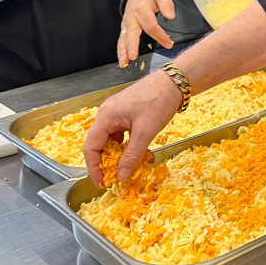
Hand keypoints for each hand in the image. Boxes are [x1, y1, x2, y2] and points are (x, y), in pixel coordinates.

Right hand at [83, 69, 182, 183]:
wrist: (175, 82)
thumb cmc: (158, 101)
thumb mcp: (145, 132)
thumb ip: (132, 155)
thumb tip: (121, 176)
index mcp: (106, 116)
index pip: (90, 147)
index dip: (93, 167)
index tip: (102, 182)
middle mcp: (107, 114)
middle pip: (100, 144)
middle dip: (109, 162)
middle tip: (120, 177)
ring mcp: (117, 113)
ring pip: (113, 140)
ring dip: (121, 154)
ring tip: (133, 166)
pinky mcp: (128, 113)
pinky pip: (123, 134)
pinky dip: (130, 145)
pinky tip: (142, 153)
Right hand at [118, 0, 174, 65]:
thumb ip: (166, 4)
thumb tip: (171, 16)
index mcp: (141, 9)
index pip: (150, 25)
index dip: (159, 35)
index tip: (169, 44)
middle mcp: (131, 18)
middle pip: (132, 33)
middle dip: (132, 46)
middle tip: (133, 56)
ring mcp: (126, 24)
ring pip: (123, 39)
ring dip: (123, 51)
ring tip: (124, 62)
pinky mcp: (124, 30)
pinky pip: (121, 41)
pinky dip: (121, 52)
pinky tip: (122, 62)